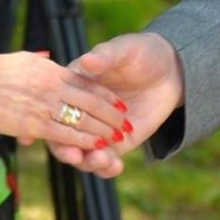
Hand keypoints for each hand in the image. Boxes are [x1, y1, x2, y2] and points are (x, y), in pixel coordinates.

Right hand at [0, 51, 129, 153]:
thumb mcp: (20, 59)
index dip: (103, 93)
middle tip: (126, 121)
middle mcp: (52, 86)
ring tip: (118, 136)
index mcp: (50, 70)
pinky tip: (96, 147)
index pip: (85, 81)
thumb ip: (38, 62)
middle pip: (90, 100)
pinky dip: (83, 141)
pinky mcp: (35, 125)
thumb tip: (48, 59)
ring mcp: (45, 106)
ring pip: (83, 119)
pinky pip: (65, 134)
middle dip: (110, 113)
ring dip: (102, 129)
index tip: (117, 101)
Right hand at [47, 32, 183, 177]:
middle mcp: (82, 113)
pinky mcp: (117, 142)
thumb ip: (106, 57)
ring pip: (84, 154)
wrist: (169, 70)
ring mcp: (98, 130)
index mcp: (75, 88)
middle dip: (69, 152)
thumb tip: (88, 60)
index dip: (51, 124)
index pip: (56, 109)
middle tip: (78, 157)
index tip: (56, 138)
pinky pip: (106, 160)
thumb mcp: (124, 51)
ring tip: (105, 161)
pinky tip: (116, 167)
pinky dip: (108, 168)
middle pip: (64, 138)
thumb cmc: (140, 53)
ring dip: (90, 163)